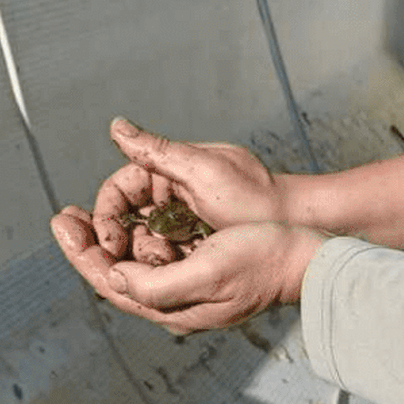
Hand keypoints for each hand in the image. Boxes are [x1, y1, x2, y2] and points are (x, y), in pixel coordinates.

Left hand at [51, 206, 324, 334]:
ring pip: (136, 265)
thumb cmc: (262, 260)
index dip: (80, 253)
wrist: (306, 258)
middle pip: (117, 275)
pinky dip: (139, 237)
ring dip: (112, 239)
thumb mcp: (208, 271)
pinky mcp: (202, 272)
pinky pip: (159, 257)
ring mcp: (189, 289)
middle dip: (88, 245)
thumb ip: (156, 283)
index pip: (111, 283)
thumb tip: (114, 278)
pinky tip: (132, 218)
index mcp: (173, 309)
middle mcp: (176, 303)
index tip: (60, 222)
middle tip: (63, 215)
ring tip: (90, 213)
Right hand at [92, 116, 292, 262]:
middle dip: (124, 243)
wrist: (297, 225)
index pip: (117, 190)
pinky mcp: (195, 241)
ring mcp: (183, 217)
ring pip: (145, 242)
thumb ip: (159, 152)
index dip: (106, 217)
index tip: (109, 244)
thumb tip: (115, 126)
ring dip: (145, 258)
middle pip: (127, 220)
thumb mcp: (205, 173)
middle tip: (134, 263)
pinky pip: (167, 256)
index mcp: (168, 167)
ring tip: (161, 268)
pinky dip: (165, 266)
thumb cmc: (255, 198)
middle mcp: (171, 191)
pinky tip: (173, 277)